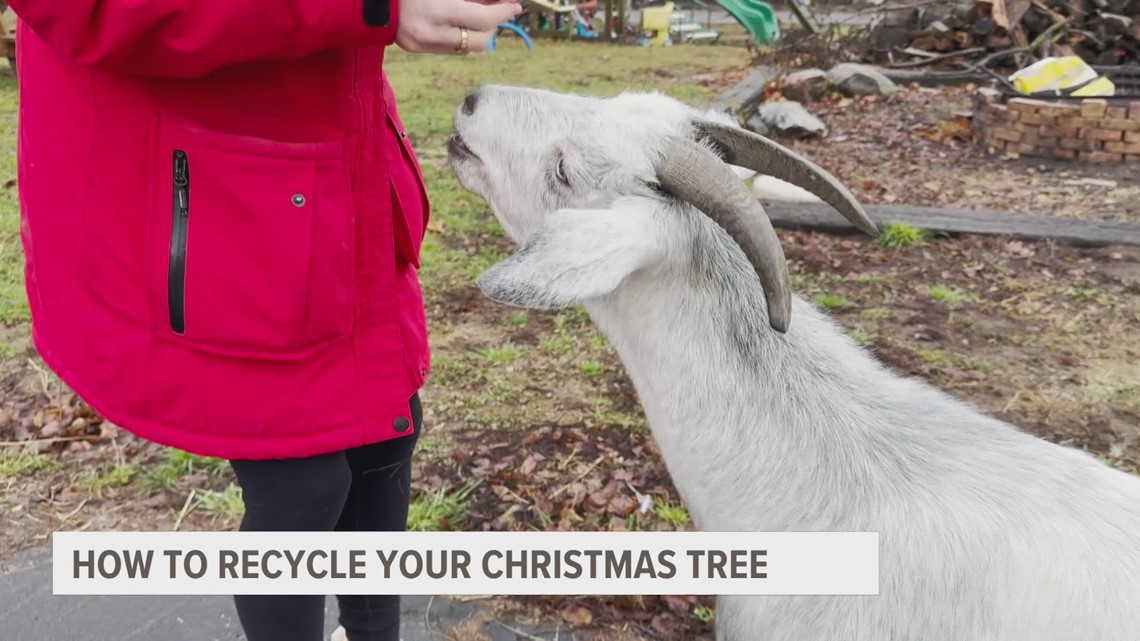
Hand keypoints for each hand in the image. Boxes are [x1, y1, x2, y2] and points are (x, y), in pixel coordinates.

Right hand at [397, 0, 522, 54]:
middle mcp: (431, 33)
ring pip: (467, 48)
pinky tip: (460, 22)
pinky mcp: (417, 50)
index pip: (482, 19)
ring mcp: (423, 45)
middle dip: (494, 26)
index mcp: (436, 11)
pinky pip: (451, 49)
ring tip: (479, 14)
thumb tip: (495, 2)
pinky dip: (461, 36)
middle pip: (479, 41)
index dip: (503, 12)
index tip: (515, 6)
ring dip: (479, 33)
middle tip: (498, 10)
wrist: (373, 1)